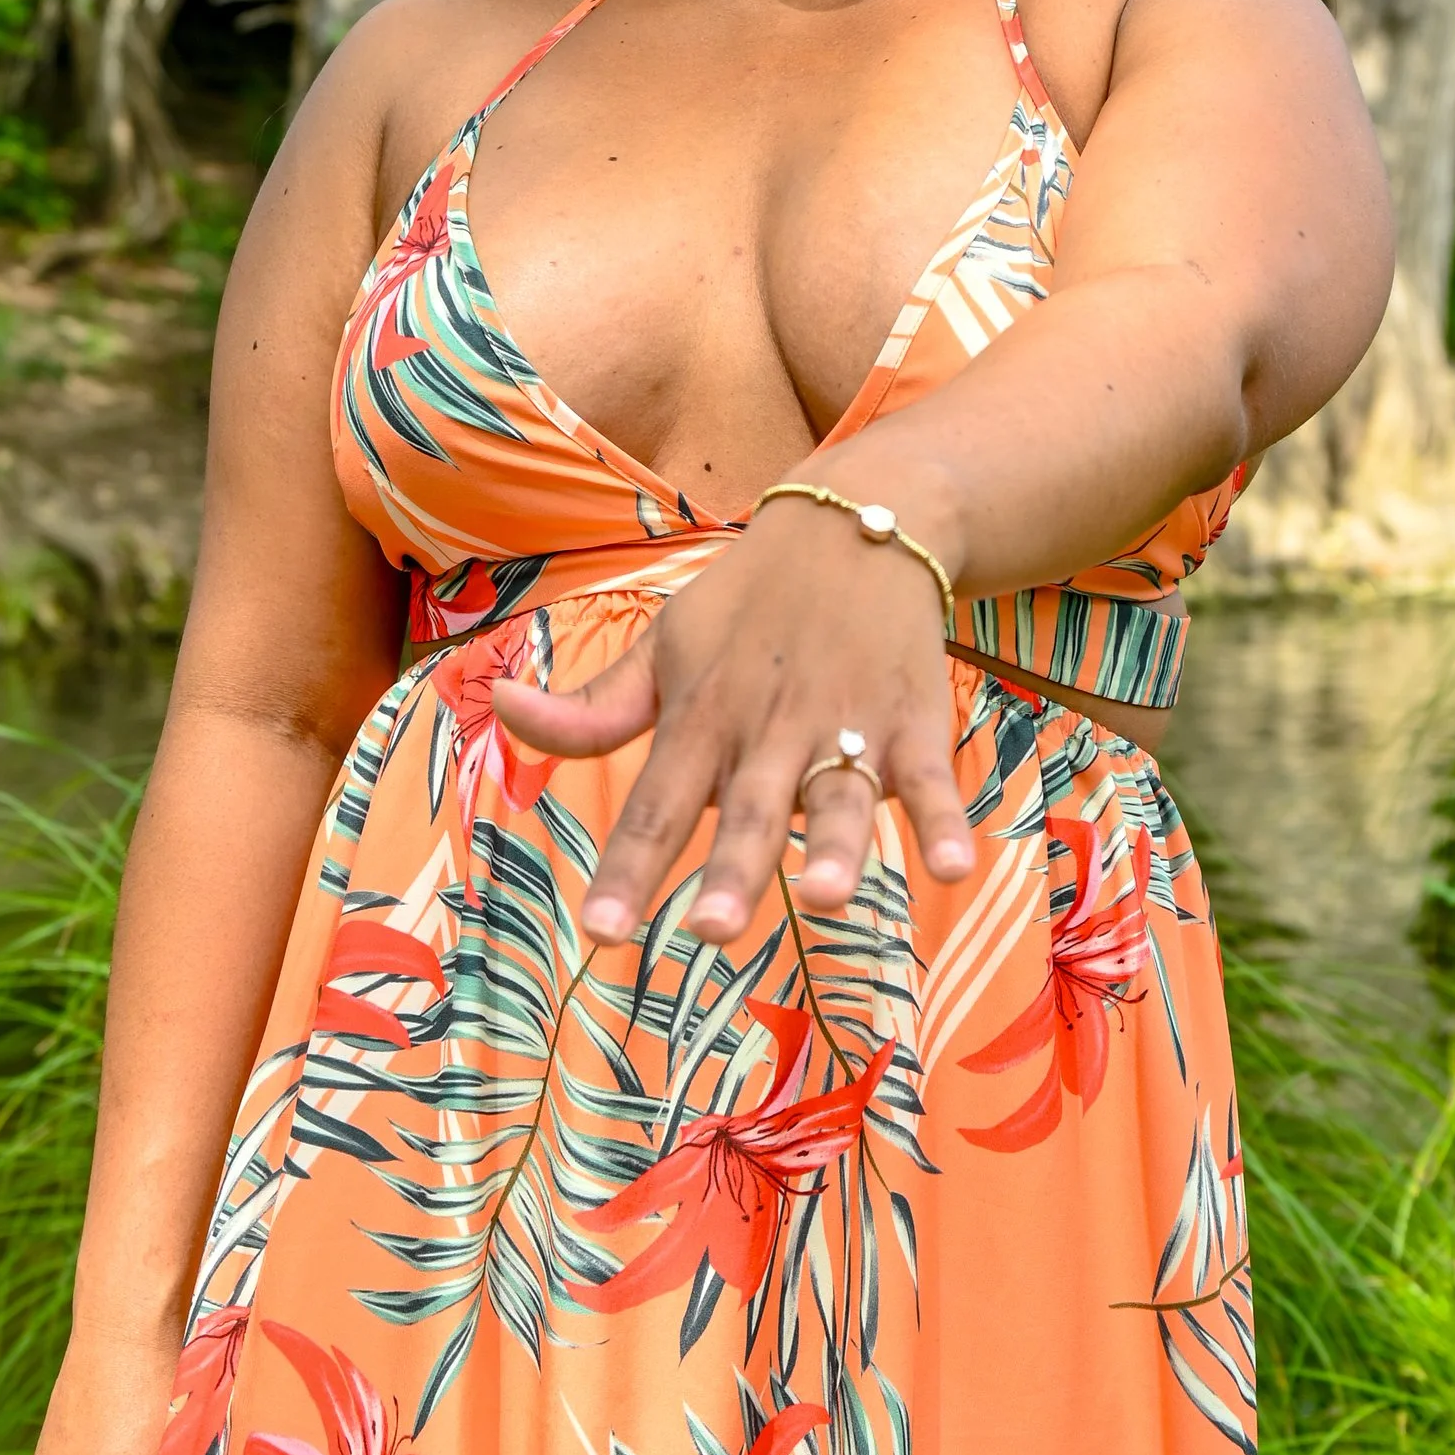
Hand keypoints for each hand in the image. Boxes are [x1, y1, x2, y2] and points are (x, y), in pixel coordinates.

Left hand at [491, 493, 974, 942]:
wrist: (857, 520)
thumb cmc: (744, 604)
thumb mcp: (662, 647)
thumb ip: (593, 708)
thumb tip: (499, 709)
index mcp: (700, 718)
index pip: (657, 807)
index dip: (629, 870)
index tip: (602, 935)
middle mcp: (768, 728)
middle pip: (748, 811)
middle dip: (733, 872)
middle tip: (709, 931)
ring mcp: (845, 723)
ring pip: (839, 795)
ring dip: (838, 846)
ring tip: (833, 898)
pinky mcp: (912, 718)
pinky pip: (929, 776)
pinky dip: (944, 818)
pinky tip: (954, 867)